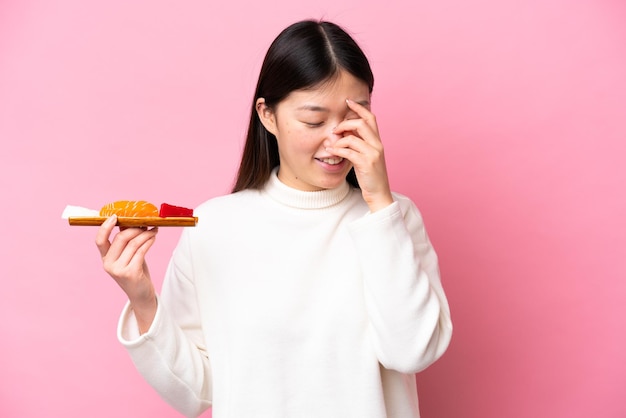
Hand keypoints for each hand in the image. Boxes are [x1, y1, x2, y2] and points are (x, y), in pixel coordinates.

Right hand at [95, 215, 157, 332]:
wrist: (141, 294)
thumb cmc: (135, 272)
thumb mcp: (128, 256)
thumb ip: (127, 241)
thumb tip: (131, 221)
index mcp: (105, 258)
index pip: (99, 240)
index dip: (105, 227)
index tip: (115, 216)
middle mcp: (108, 264)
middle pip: (121, 238)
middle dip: (136, 228)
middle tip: (146, 223)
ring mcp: (118, 269)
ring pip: (133, 243)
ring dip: (145, 234)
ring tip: (154, 230)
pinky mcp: (130, 273)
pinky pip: (141, 251)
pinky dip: (149, 241)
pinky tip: (153, 238)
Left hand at [328, 99, 393, 211]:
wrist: (379, 194)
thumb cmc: (370, 176)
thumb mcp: (366, 157)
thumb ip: (358, 144)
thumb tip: (343, 134)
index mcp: (377, 141)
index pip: (371, 117)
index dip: (359, 107)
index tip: (348, 101)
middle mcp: (377, 145)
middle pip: (361, 123)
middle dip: (344, 124)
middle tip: (335, 131)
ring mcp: (373, 154)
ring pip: (352, 138)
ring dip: (338, 140)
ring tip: (330, 146)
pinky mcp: (367, 163)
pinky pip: (348, 151)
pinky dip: (337, 151)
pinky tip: (331, 153)